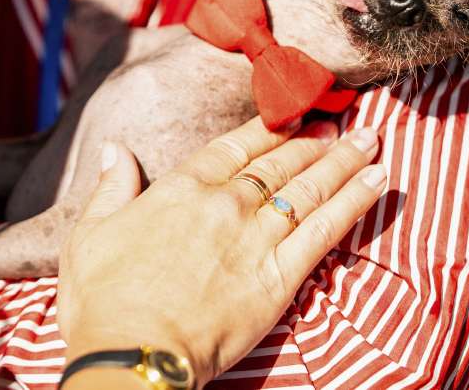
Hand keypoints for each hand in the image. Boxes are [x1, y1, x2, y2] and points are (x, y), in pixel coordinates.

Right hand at [57, 117, 385, 386]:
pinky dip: (356, 202)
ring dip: (344, 162)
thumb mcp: (89, 235)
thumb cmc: (102, 301)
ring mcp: (255, 239)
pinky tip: (378, 182)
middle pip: (279, 163)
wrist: (131, 353)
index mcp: (180, 189)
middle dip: (313, 141)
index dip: (267, 129)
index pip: (234, 147)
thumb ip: (110, 188)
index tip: (291, 115)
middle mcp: (224, 205)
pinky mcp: (280, 277)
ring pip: (309, 189)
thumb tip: (114, 150)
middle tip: (341, 124)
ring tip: (370, 142)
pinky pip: (327, 231)